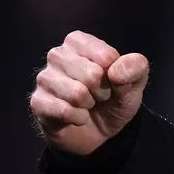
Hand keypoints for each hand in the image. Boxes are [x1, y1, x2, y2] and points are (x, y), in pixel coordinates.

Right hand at [30, 30, 149, 155]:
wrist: (99, 132)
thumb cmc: (114, 98)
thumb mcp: (135, 82)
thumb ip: (136, 68)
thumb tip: (116, 70)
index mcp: (80, 42)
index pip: (106, 57)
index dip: (116, 76)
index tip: (112, 80)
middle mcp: (58, 54)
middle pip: (92, 75)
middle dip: (103, 92)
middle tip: (99, 95)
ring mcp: (44, 78)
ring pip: (77, 93)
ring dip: (89, 105)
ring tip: (87, 104)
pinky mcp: (37, 102)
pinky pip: (64, 111)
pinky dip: (78, 118)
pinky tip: (76, 117)